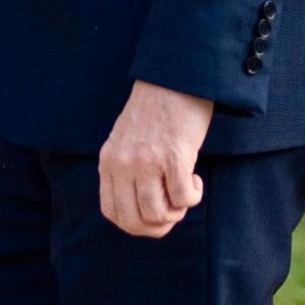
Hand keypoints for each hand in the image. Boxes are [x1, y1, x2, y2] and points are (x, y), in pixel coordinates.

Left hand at [98, 82, 212, 238]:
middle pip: (134, 221)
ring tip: (185, 191)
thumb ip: (125, 169)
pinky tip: (196, 180)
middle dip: (157, 227)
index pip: (111, 212)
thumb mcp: (125, 140)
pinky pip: (183, 198)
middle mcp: (123, 164)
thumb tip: (141, 210)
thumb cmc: (155, 110)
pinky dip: (193, 196)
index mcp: (108, 161)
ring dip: (177, 211)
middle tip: (174, 212)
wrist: (174, 78)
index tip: (152, 218)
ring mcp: (147, 161)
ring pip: (158, 214)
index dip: (134, 225)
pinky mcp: (174, 157)